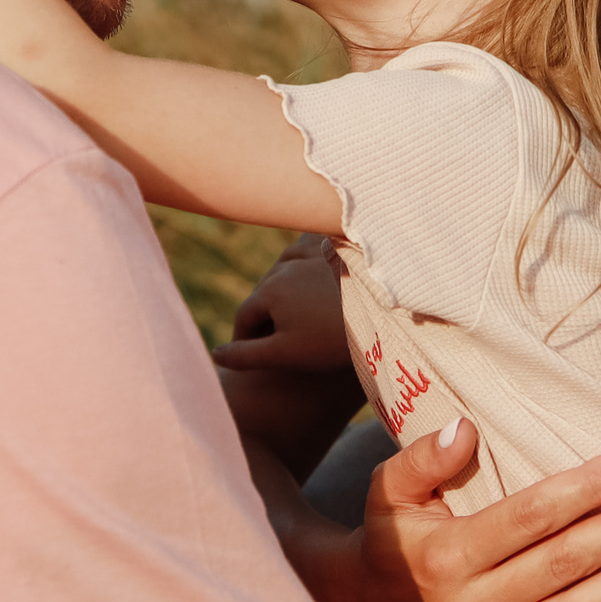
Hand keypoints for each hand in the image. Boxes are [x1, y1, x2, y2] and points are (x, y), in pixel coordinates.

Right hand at [213, 235, 345, 375]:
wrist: (387, 314)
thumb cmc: (334, 340)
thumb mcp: (286, 354)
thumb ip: (246, 355)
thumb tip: (214, 356)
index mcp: (270, 291)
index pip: (245, 315)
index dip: (243, 338)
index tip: (247, 353)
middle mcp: (285, 265)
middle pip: (264, 291)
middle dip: (262, 313)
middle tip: (268, 335)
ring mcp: (311, 252)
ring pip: (286, 268)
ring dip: (282, 285)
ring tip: (292, 307)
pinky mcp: (336, 245)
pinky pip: (311, 246)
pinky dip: (305, 257)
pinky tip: (313, 272)